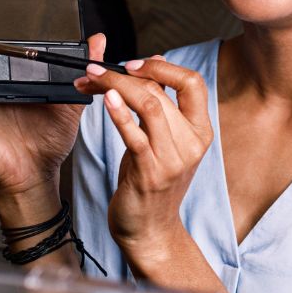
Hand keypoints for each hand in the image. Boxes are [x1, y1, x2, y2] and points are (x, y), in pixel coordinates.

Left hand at [75, 57, 212, 257]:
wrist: (150, 230)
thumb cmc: (152, 183)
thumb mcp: (164, 140)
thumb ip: (164, 104)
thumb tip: (158, 62)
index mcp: (200, 131)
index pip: (193, 83)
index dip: (162, 67)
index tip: (133, 63)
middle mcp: (192, 143)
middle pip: (161, 91)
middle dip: (122, 75)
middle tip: (94, 70)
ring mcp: (173, 159)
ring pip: (149, 105)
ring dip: (115, 86)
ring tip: (91, 79)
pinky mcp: (150, 173)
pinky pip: (136, 135)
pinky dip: (119, 113)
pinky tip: (105, 100)